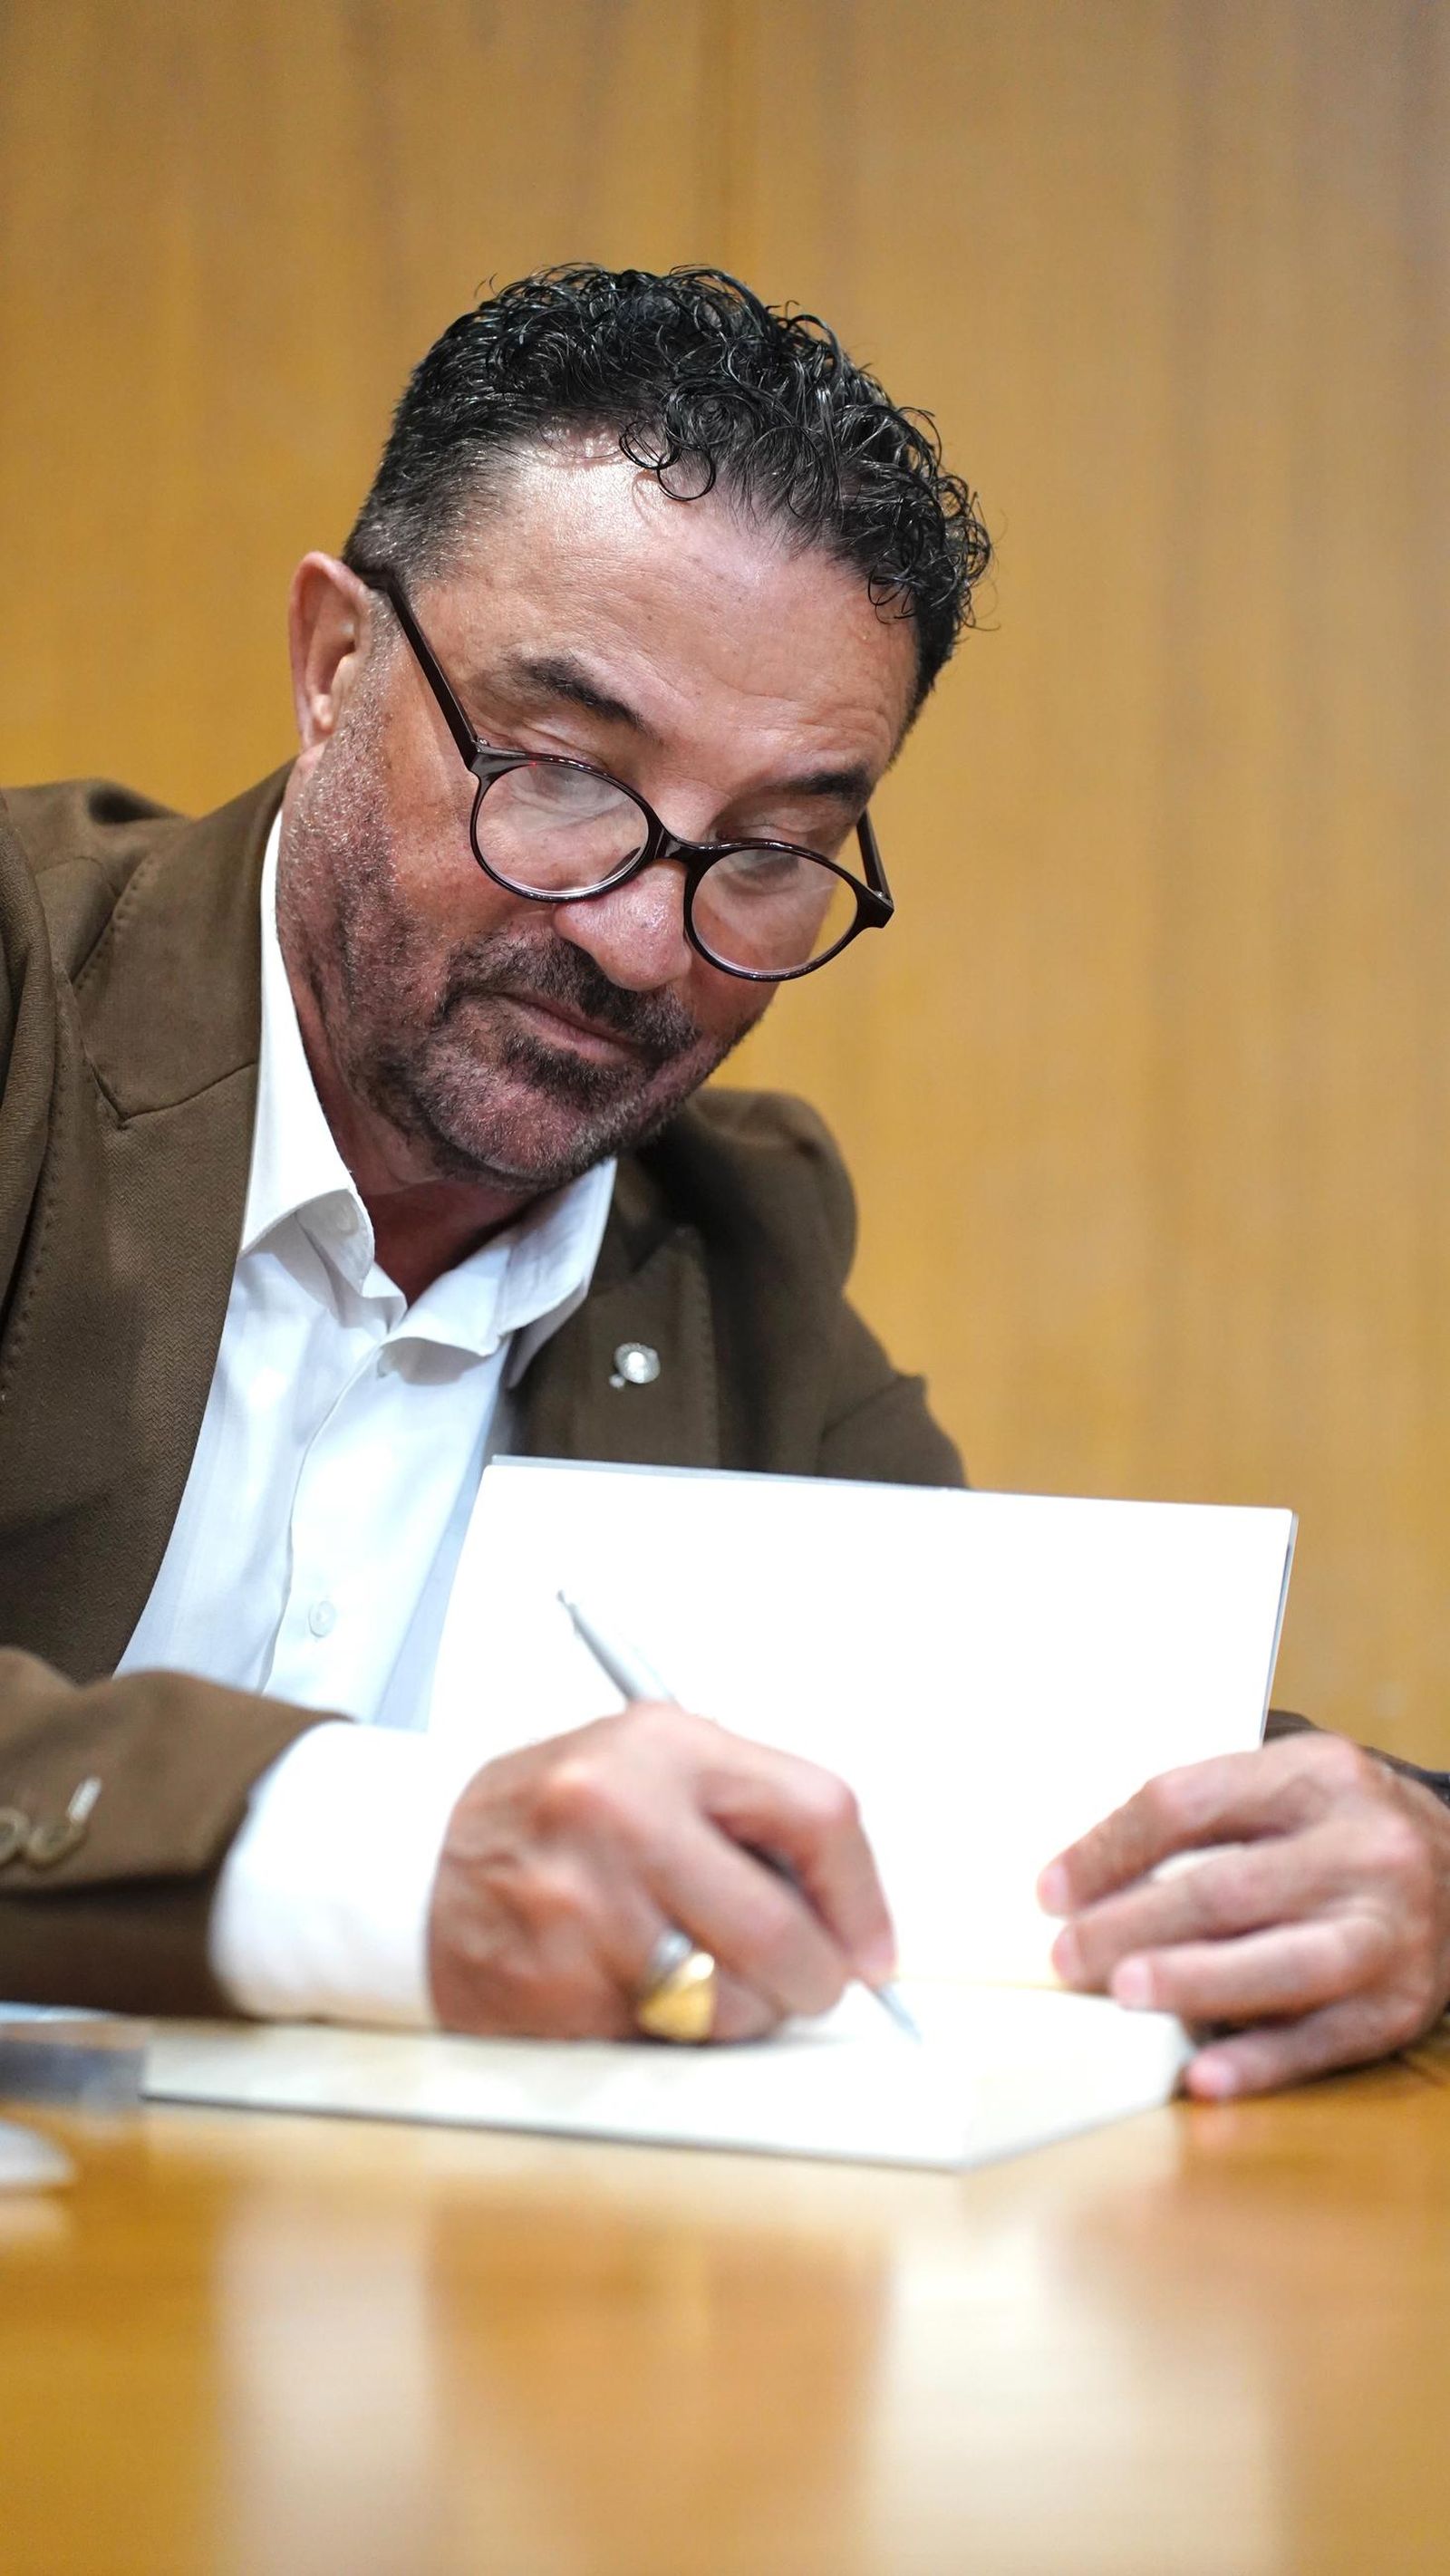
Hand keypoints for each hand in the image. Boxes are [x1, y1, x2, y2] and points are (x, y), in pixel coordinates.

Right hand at [427, 1702, 895, 2040]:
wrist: (413, 1864)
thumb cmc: (551, 1819)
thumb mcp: (649, 1767)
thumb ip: (750, 1818)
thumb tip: (852, 1918)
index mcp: (664, 1747)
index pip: (818, 1812)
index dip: (862, 1896)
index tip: (872, 1948)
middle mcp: (623, 1816)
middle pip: (784, 1930)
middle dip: (814, 1979)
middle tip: (807, 1985)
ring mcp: (583, 1906)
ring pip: (730, 2001)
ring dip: (739, 2012)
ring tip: (694, 1975)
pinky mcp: (554, 1986)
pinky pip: (663, 2040)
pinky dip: (668, 2034)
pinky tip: (628, 1991)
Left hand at [1036, 1733, 1449, 2098]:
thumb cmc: (1342, 1833)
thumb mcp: (1289, 1788)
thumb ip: (1207, 1815)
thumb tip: (1086, 1876)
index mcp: (1319, 1776)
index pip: (1190, 1803)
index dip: (1110, 1847)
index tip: (1053, 1890)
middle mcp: (1363, 1850)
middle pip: (1228, 1888)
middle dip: (1134, 1922)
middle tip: (1067, 1954)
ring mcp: (1388, 1932)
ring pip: (1281, 1963)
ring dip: (1192, 1980)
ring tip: (1123, 1991)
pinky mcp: (1401, 2007)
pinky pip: (1322, 2039)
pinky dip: (1259, 2060)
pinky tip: (1203, 2073)